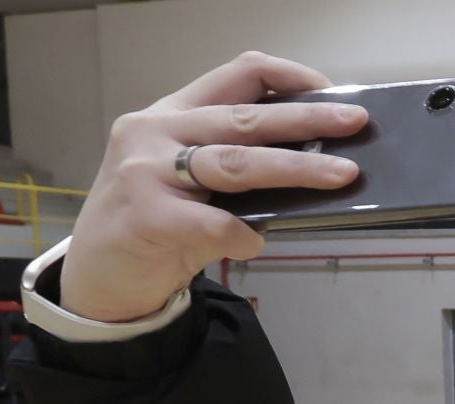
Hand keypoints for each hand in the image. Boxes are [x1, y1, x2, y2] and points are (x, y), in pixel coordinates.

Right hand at [60, 53, 367, 322]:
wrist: (99, 275)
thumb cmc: (155, 224)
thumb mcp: (191, 180)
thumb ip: (235, 164)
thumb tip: (314, 164)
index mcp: (172, 114)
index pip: (235, 76)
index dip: (287, 78)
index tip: (329, 91)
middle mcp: (156, 132)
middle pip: (244, 120)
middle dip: (307, 121)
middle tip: (354, 123)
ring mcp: (146, 171)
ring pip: (235, 163)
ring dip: (297, 169)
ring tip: (342, 175)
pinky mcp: (146, 216)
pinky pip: (213, 223)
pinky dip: (243, 234)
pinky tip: (256, 242)